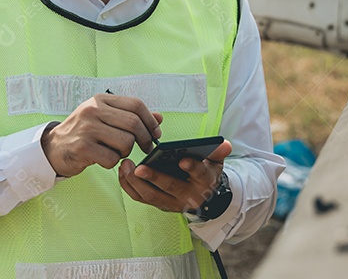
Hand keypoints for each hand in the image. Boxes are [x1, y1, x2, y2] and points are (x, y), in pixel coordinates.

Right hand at [40, 93, 162, 177]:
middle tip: (146, 148)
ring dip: (126, 152)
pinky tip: (103, 159)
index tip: (156, 134)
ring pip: (125, 142)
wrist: (54, 147)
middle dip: (144, 139)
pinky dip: (113, 162)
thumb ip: (130, 116)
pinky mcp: (82, 147)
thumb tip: (159, 118)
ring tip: (116, 152)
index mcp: (100, 99)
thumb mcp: (105, 118)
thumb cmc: (84, 132)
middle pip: (133, 123)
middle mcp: (93, 110)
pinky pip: (112, 158)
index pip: (136, 104)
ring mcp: (87, 128)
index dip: (150, 121)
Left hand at [117, 139, 231, 212]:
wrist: (202, 197)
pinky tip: (123, 172)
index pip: (200, 174)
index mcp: (204, 182)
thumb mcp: (215, 162)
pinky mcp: (158, 204)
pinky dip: (129, 186)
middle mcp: (188, 195)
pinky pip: (141, 198)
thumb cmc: (205, 173)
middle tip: (140, 168)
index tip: (182, 160)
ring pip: (152, 196)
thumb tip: (225, 144)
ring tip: (126, 165)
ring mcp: (172, 202)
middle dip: (155, 178)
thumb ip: (218, 152)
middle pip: (170, 188)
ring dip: (136, 182)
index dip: (192, 167)